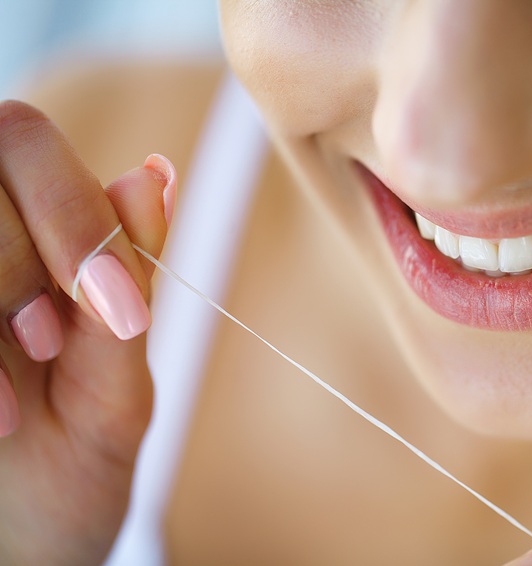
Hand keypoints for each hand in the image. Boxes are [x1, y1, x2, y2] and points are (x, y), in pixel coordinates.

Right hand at [0, 101, 173, 563]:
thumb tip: (150, 176)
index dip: (67, 211)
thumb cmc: (68, 477)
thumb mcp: (113, 395)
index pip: (27, 143)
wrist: (12, 555)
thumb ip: (129, 287)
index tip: (105, 303)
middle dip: (18, 259)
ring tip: (9, 407)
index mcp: (39, 238)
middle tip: (47, 343)